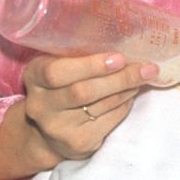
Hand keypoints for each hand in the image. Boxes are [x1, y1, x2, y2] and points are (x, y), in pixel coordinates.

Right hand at [20, 51, 158, 165]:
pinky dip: (125, 104)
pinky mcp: (78, 143)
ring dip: (127, 89)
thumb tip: (126, 36)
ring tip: (144, 76)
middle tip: (145, 68)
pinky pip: (110, 119)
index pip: (56, 73)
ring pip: (101, 106)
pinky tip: (131, 93)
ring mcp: (58, 127)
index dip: (90, 66)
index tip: (119, 58)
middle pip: (83, 92)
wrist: (50, 131)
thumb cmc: (63, 84)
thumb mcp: (62, 63)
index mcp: (34, 76)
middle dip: (119, 78)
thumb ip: (82, 51)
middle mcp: (40, 105)